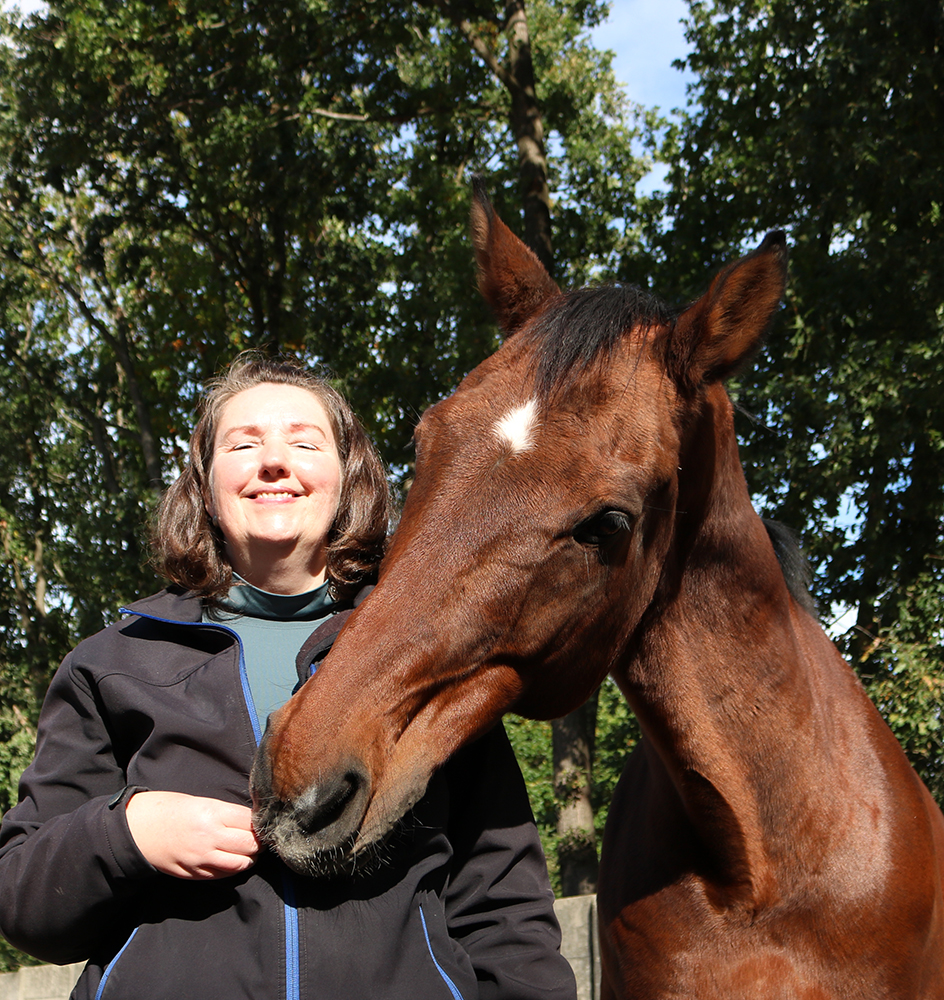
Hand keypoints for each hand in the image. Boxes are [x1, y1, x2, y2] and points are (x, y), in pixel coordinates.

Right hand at [125, 790, 260, 879]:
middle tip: (262, 837)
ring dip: (249, 857)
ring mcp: (202, 859)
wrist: (137, 829)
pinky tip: (233, 860)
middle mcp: (210, 838)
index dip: (261, 822)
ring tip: (250, 850)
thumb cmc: (169, 809)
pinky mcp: (194, 873)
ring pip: (241, 864)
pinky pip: (223, 875)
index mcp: (212, 813)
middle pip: (250, 845)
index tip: (264, 821)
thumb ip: (225, 813)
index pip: (251, 822)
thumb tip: (251, 820)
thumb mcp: (201, 801)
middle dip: (260, 842)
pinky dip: (233, 868)